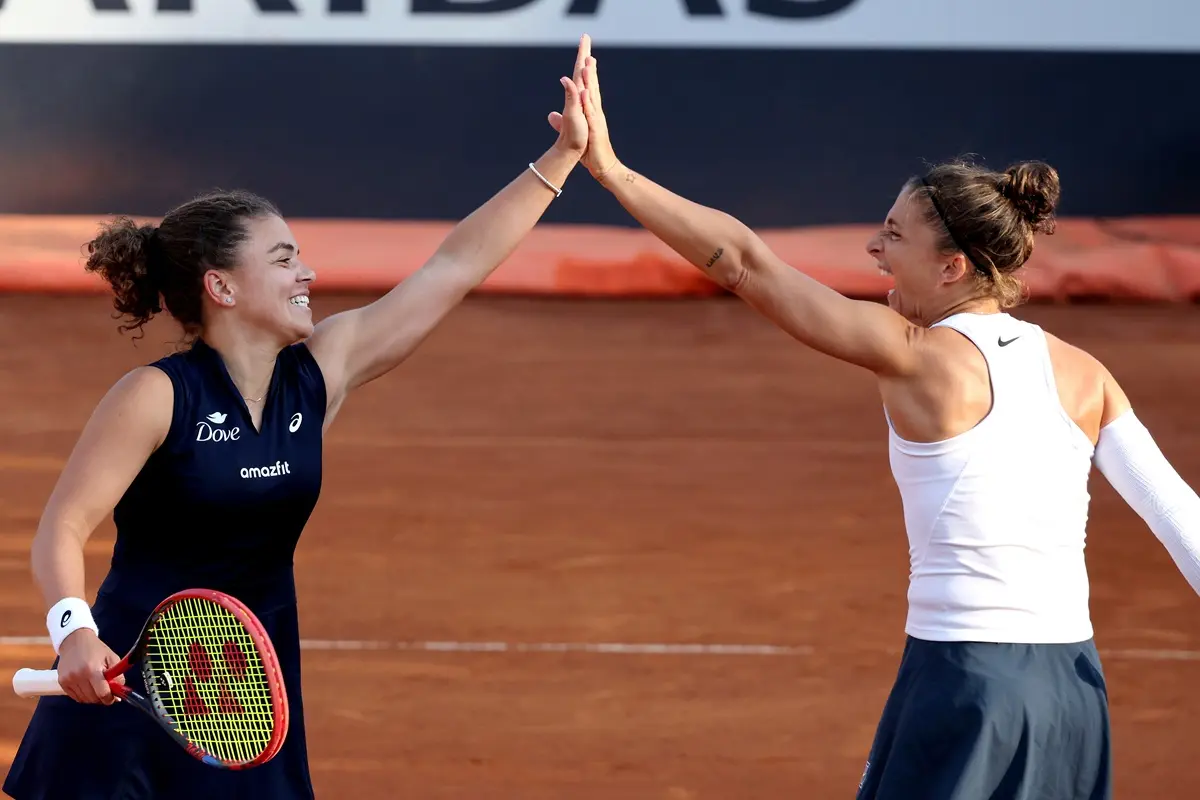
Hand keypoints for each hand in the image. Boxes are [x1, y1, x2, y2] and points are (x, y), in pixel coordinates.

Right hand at [57, 628, 124, 704]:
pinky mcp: (62, 682)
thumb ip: (118, 677)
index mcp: (92, 669)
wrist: (75, 640)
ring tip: (97, 687)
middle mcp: (78, 676)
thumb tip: (118, 695)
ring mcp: (68, 680)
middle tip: (106, 691)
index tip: (113, 698)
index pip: (102, 693)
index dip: (110, 698)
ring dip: (93, 697)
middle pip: (93, 698)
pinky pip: (75, 697)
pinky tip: (87, 686)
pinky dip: (83, 695)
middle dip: (102, 698)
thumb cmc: (96, 649)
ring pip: (84, 699)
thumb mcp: (112, 658)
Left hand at [549, 34, 617, 178]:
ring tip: (587, 61)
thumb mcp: (573, 132)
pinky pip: (591, 113)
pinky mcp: (595, 129)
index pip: (584, 83)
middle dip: (588, 63)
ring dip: (590, 78)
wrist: (601, 165)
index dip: (583, 67)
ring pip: (592, 94)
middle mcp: (594, 109)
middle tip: (586, 44)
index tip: (583, 49)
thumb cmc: (588, 149)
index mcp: (588, 108)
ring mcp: (596, 117)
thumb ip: (561, 121)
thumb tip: (551, 115)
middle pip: (590, 82)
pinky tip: (584, 92)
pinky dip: (588, 102)